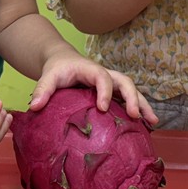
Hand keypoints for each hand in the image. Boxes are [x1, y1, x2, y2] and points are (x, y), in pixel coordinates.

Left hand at [29, 48, 157, 124]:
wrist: (63, 61)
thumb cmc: (57, 69)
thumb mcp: (48, 76)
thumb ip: (42, 89)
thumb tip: (34, 107)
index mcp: (91, 69)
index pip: (102, 77)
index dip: (105, 91)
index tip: (103, 108)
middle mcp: (105, 75)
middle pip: (124, 82)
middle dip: (133, 97)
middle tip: (135, 115)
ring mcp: (111, 84)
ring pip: (131, 91)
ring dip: (143, 105)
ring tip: (153, 123)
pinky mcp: (113, 93)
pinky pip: (128, 100)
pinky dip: (139, 110)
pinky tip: (146, 127)